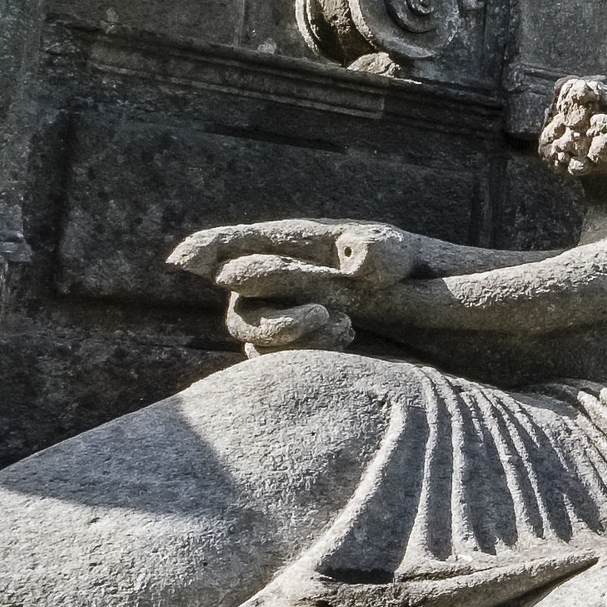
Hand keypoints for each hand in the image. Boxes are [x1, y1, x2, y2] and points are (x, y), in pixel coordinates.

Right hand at [168, 218, 423, 353]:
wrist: (425, 313)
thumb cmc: (409, 269)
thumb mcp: (402, 255)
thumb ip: (383, 251)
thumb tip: (357, 259)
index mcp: (296, 244)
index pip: (242, 243)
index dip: (210, 248)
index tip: (181, 261)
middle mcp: (280, 281)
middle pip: (242, 302)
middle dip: (274, 317)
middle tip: (326, 314)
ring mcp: (285, 316)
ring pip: (254, 337)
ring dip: (288, 337)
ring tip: (346, 326)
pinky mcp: (297, 351)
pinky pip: (274, 363)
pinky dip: (303, 356)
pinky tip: (346, 340)